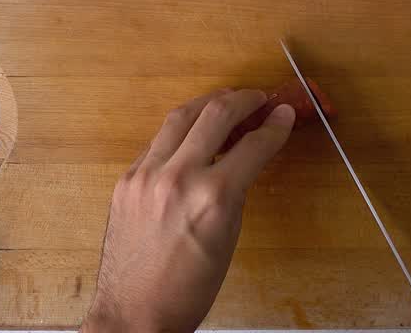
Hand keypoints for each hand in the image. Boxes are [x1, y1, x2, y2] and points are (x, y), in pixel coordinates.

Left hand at [81, 88, 295, 332]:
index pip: (253, 145)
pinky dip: (179, 132)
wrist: (135, 312)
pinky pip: (157, 142)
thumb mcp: (229, 237)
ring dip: (207, 104)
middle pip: (215, 114)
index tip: (284, 115)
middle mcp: (177, 178)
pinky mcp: (126, 180)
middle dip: (242, 100)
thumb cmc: (189, 287)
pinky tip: (191, 134)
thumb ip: (236, 190)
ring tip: (224, 101)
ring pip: (180, 117)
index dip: (274, 126)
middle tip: (257, 98)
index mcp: (212, 197)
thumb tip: (245, 154)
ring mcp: (146, 175)